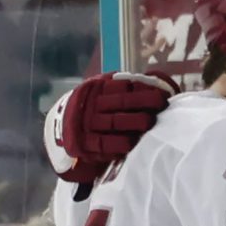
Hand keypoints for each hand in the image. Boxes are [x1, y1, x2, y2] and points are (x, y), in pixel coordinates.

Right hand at [44, 70, 172, 184]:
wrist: (63, 125)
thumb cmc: (95, 106)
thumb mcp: (102, 90)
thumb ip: (123, 86)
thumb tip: (156, 82)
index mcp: (97, 88)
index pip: (121, 86)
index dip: (143, 89)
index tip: (162, 94)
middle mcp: (92, 105)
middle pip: (120, 102)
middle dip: (143, 102)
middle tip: (162, 104)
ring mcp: (88, 124)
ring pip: (113, 122)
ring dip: (133, 122)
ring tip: (150, 121)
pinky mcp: (85, 143)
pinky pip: (103, 143)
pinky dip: (118, 143)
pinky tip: (132, 142)